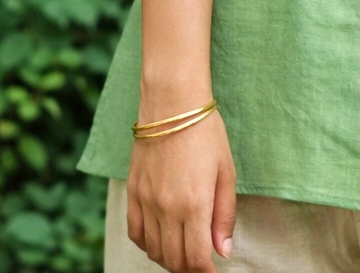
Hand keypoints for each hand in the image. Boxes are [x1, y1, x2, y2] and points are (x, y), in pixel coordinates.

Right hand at [127, 105, 236, 272]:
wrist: (172, 104)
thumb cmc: (206, 133)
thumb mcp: (226, 171)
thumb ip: (225, 214)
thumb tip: (222, 251)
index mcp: (194, 204)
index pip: (196, 258)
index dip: (206, 272)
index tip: (213, 271)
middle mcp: (167, 208)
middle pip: (174, 259)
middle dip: (190, 268)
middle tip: (202, 262)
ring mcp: (146, 201)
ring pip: (153, 250)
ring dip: (169, 259)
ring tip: (185, 252)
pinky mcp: (133, 192)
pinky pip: (135, 233)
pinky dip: (147, 245)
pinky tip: (161, 240)